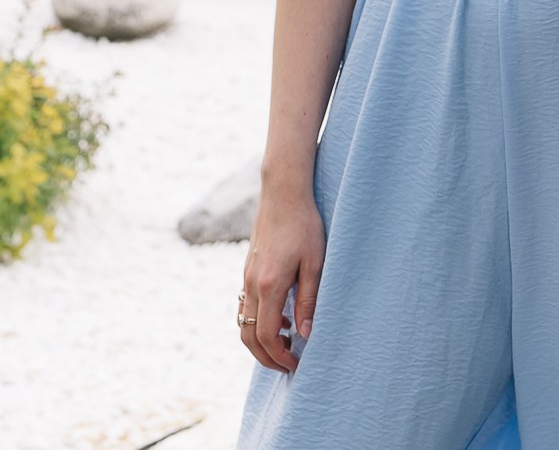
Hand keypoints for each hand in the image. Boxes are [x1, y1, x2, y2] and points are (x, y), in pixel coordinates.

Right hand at [239, 184, 325, 373]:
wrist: (283, 192)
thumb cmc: (304, 226)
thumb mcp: (315, 264)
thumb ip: (309, 300)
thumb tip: (306, 334)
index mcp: (269, 285)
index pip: (267, 334)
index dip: (279, 356)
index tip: (296, 365)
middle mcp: (252, 283)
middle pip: (248, 334)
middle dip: (265, 357)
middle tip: (288, 366)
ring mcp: (246, 275)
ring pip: (243, 321)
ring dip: (259, 340)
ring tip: (286, 344)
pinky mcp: (248, 269)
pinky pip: (245, 305)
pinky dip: (257, 321)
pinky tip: (282, 318)